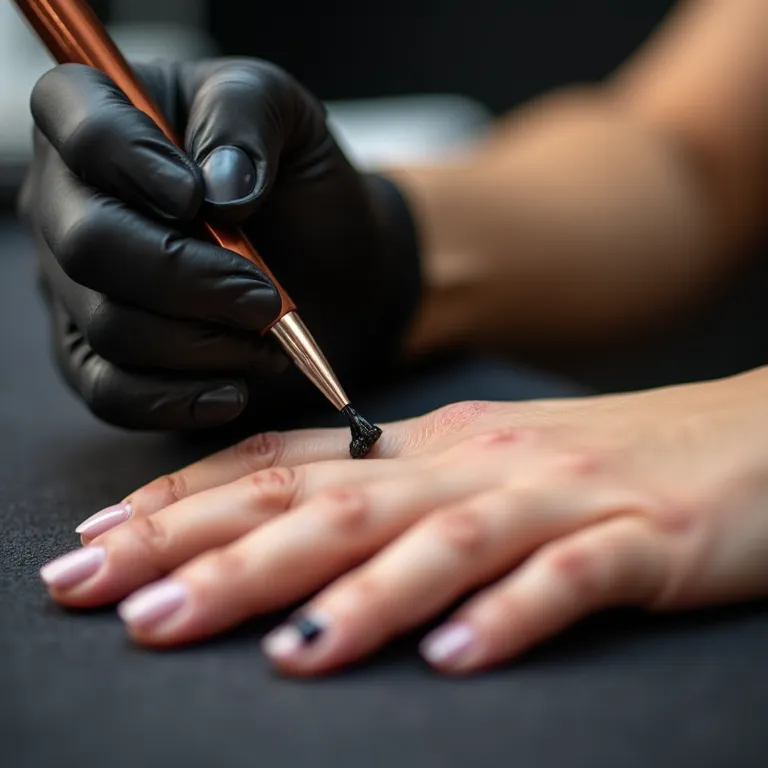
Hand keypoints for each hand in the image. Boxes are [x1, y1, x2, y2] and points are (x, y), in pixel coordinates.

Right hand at [18, 59, 419, 429]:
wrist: (327, 263)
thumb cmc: (297, 184)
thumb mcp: (287, 117)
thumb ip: (246, 116)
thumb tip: (219, 189)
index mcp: (103, 116)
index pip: (73, 122)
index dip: (131, 162)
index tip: (201, 200)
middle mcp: (71, 202)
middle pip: (89, 246)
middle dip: (190, 280)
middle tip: (265, 296)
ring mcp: (76, 285)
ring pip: (109, 328)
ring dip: (204, 342)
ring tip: (267, 338)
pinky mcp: (98, 354)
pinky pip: (111, 394)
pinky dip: (178, 401)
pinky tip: (234, 391)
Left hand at [39, 367, 767, 674]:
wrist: (745, 439)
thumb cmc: (601, 461)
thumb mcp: (478, 466)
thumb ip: (390, 491)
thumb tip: (291, 526)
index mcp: (433, 446)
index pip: (288, 466)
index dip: (190, 501)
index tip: (104, 540)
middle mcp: (479, 463)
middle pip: (333, 507)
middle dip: (218, 556)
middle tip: (120, 602)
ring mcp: (558, 499)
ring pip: (439, 543)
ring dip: (356, 597)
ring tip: (281, 656)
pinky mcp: (641, 542)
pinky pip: (567, 581)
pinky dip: (510, 617)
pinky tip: (458, 662)